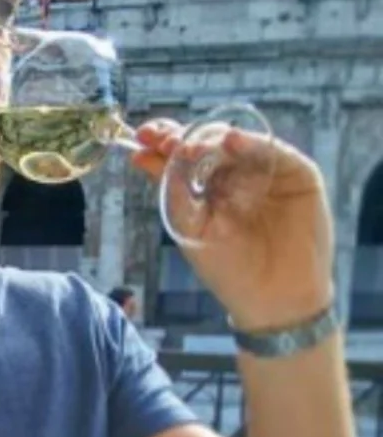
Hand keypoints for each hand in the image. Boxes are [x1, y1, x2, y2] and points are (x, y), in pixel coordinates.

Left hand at [130, 119, 334, 331]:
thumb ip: (171, 190)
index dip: (164, 138)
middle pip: (206, 140)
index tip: (143, 135)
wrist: (272, 300)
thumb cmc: (228, 267)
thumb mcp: (189, 226)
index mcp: (208, 182)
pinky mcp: (297, 173)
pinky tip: (231, 142)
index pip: (183, 151)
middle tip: (164, 142)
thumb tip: (140, 155)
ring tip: (191, 148)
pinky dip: (252, 143)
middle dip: (183, 137)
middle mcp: (236, 171)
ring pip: (236, 141)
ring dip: (211, 139)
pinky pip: (274, 150)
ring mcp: (266, 170)